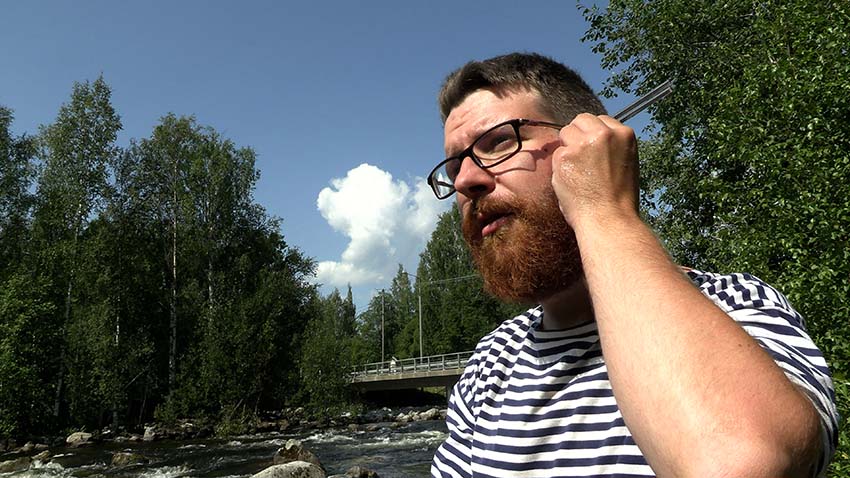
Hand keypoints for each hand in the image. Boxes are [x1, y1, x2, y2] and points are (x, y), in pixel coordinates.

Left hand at [550, 113, 639, 227]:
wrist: (609, 220)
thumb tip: (589, 139)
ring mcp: (583, 143)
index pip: (601, 120)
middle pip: (581, 120)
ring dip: (567, 149)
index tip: (590, 147)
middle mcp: (605, 134)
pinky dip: (560, 168)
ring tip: (577, 173)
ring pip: (565, 133)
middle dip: (577, 135)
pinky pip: (556, 155)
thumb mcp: (625, 164)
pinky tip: (571, 183)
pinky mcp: (565, 156)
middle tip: (579, 158)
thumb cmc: (618, 200)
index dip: (592, 133)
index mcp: (624, 135)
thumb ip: (610, 148)